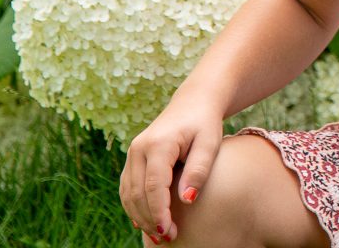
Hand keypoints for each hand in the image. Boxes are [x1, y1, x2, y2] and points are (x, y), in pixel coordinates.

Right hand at [120, 101, 223, 242]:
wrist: (193, 103)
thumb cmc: (205, 123)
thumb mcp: (210, 143)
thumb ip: (199, 170)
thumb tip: (187, 200)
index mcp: (158, 143)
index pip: (154, 186)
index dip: (159, 211)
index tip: (168, 230)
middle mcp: (139, 148)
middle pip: (138, 193)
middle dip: (150, 219)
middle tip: (168, 237)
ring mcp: (133, 153)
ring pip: (128, 193)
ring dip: (140, 217)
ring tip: (159, 235)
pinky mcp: (133, 159)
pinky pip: (128, 187)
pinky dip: (134, 207)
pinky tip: (144, 222)